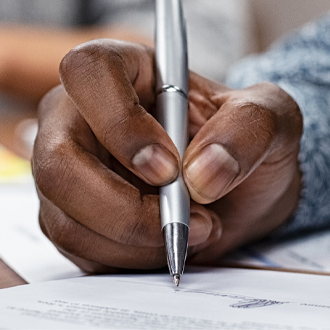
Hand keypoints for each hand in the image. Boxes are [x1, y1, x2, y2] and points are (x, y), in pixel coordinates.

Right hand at [32, 39, 302, 271]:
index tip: (168, 168)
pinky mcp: (68, 217)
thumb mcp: (272, 118)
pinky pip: (78, 250)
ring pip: (64, 217)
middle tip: (184, 222)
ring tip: (193, 230)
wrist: (242, 191)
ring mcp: (65, 170)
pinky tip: (168, 243)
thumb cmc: (245, 140)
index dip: (120, 123)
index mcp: (122, 69)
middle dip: (123, 209)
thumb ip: (248, 130)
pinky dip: (130, 260)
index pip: (87, 73)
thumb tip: (204, 173)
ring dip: (135, 241)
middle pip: (57, 162)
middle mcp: (78, 116)